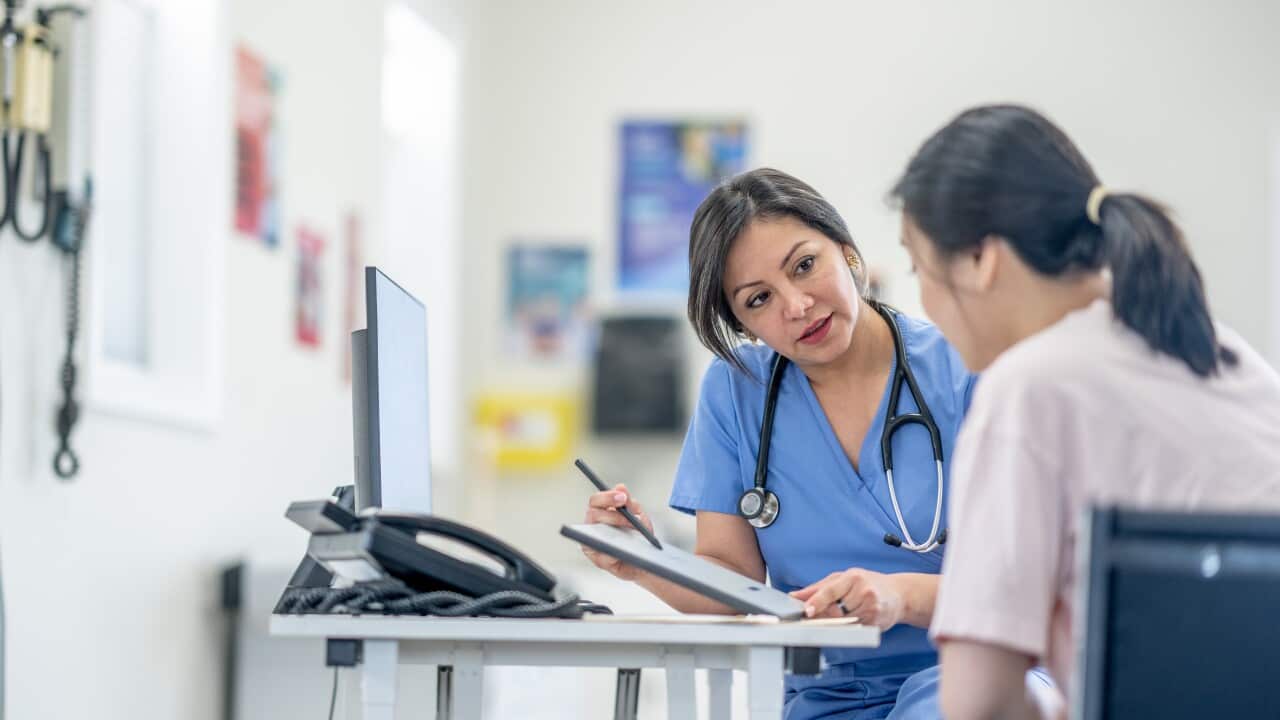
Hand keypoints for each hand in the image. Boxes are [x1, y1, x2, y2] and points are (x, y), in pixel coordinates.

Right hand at [580, 484, 653, 581]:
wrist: (644, 562)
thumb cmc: (638, 539)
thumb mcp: (639, 517)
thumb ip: (630, 503)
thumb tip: (620, 487)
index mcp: (602, 513)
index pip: (596, 500)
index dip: (607, 497)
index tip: (622, 497)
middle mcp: (594, 527)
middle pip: (593, 514)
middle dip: (613, 514)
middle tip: (630, 516)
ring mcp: (594, 543)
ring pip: (595, 533)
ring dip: (614, 531)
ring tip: (632, 531)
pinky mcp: (598, 560)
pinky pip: (602, 555)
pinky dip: (613, 551)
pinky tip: (624, 548)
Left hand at [790, 568, 904, 629]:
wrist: (898, 595)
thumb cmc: (868, 583)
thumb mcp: (842, 579)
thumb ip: (818, 588)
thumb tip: (794, 596)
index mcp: (853, 577)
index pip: (831, 591)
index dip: (817, 602)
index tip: (807, 611)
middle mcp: (864, 591)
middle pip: (835, 611)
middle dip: (822, 616)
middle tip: (813, 618)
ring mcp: (871, 608)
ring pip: (843, 622)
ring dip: (835, 623)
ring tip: (841, 614)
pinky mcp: (876, 623)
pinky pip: (854, 630)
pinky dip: (847, 628)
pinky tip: (853, 619)